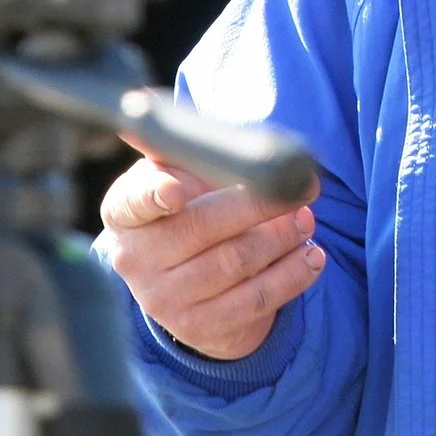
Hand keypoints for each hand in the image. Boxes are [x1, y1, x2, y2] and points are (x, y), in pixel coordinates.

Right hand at [99, 149, 326, 360]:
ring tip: (306, 219)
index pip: (134, 200)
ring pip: (233, 264)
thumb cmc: (190, 211)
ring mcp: (163, 299)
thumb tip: (153, 107)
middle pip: (201, 228)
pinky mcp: (198, 328)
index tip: (177, 190)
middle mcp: (135, 258)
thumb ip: (185, 151)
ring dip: (280, 239)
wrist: (189, 284)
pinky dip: (291, 277)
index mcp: (124, 212)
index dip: (155, 194)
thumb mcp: (178, 176)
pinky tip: (311, 256)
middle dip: (258, 205)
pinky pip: (253, 301)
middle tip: (298, 190)